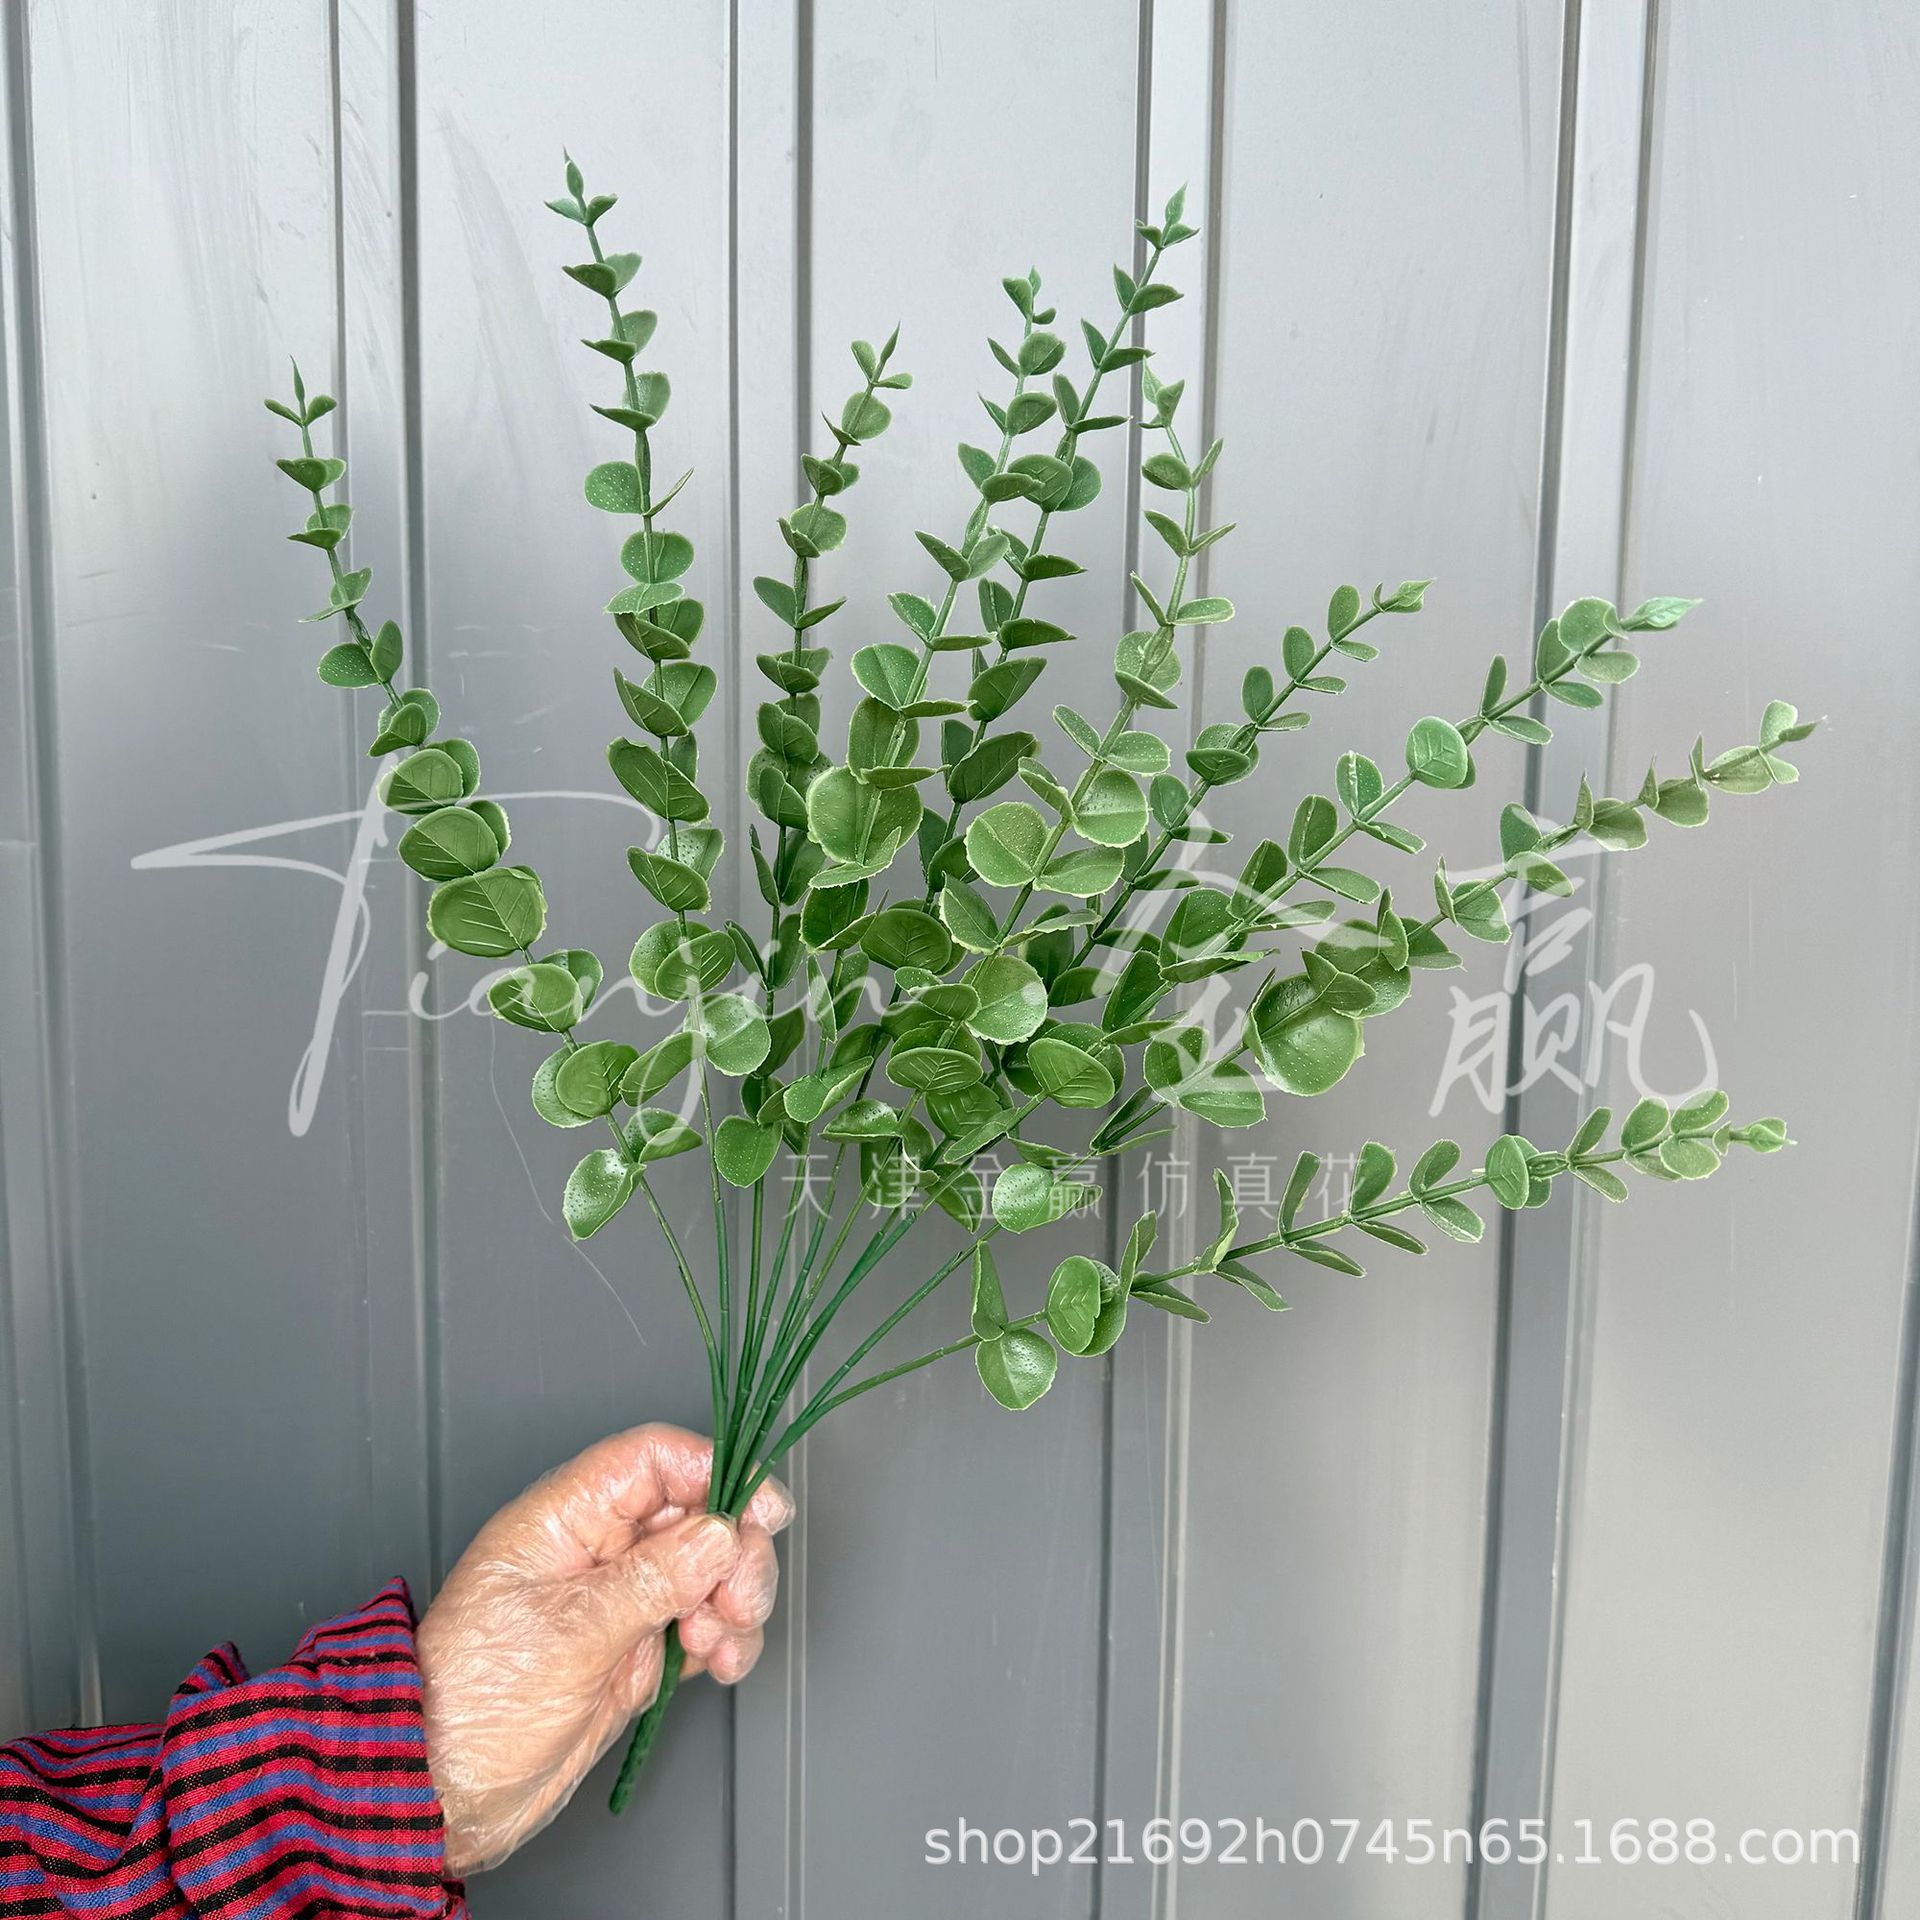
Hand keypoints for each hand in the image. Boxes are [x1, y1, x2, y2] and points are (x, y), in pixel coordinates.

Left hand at [417, 1424, 790, 1875]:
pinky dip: (728, 1639)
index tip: (761, 1511)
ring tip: (723, 1643)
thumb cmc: (472, 1703)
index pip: (652, 1461)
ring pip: (710, 1568)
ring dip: (736, 1599)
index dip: (713, 1472)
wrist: (441, 1794)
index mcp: (565, 1518)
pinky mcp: (636, 1647)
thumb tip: (720, 1534)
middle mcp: (599, 1549)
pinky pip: (702, 1622)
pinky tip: (723, 1664)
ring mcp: (620, 1598)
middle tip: (738, 1602)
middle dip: (735, 1552)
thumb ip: (650, 1581)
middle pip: (696, 1513)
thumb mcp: (566, 1635)